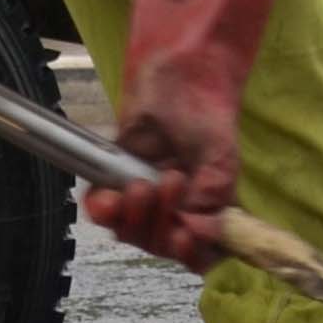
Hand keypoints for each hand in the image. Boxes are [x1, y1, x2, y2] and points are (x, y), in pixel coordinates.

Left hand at [84, 0, 281, 272]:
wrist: (177, 69)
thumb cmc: (205, 108)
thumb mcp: (220, 153)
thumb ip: (213, 194)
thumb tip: (197, 231)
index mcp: (209, 207)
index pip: (201, 252)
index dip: (189, 253)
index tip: (182, 236)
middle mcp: (176, 207)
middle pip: (161, 244)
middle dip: (158, 223)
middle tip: (167, 183)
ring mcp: (145, 194)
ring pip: (131, 231)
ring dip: (132, 215)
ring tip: (141, 181)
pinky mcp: (117, 177)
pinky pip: (103, 209)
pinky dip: (102, 207)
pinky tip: (105, 194)